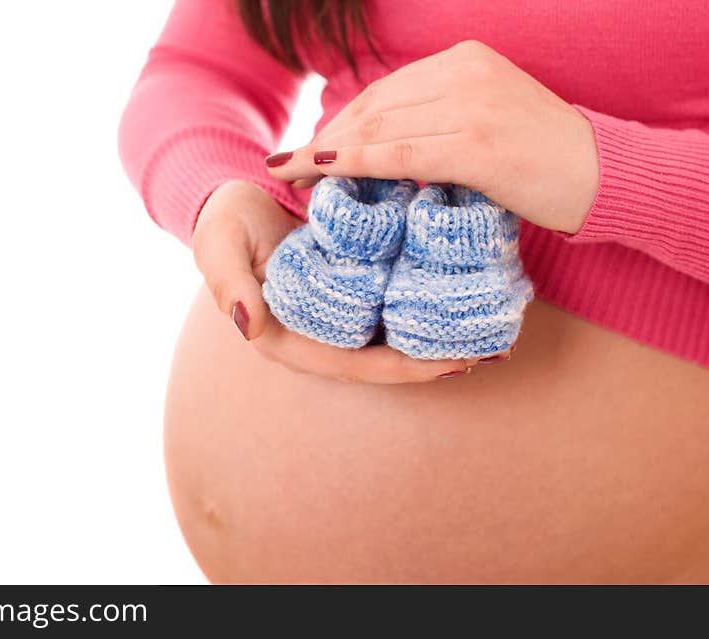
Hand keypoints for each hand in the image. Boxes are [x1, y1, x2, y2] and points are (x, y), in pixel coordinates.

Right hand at [192, 180, 475, 382]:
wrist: (235, 196)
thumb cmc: (224, 223)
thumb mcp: (219, 248)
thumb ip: (230, 285)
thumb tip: (251, 326)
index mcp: (289, 338)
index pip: (352, 366)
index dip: (401, 369)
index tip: (451, 365)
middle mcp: (319, 333)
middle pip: (384, 360)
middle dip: (434, 360)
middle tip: (490, 351)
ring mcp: (339, 312)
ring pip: (393, 335)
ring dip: (438, 337)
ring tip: (491, 332)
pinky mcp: (353, 287)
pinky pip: (393, 303)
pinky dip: (426, 303)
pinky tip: (462, 294)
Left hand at [266, 40, 599, 233]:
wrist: (599, 174)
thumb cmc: (538, 156)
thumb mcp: (483, 119)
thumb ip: (436, 119)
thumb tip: (376, 144)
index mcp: (463, 61)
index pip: (384, 91)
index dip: (339, 121)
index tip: (307, 149)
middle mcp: (463, 73)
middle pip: (373, 105)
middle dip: (324, 138)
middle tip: (287, 167)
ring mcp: (471, 106)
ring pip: (379, 127)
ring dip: (328, 153)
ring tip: (292, 175)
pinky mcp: (477, 145)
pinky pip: (400, 153)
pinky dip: (357, 162)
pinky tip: (324, 170)